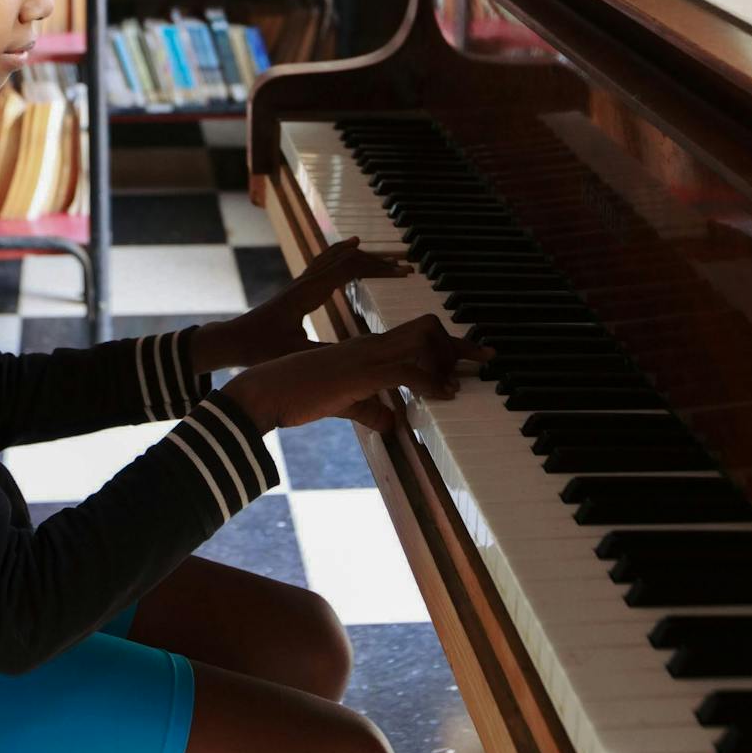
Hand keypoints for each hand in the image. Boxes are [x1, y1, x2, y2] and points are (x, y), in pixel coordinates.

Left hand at [192, 236, 412, 373]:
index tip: (403, 274)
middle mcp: (306, 281)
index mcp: (308, 293)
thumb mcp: (295, 355)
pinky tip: (351, 250)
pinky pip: (325, 261)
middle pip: (347, 258)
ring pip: (336, 257)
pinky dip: (343, 253)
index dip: (379, 269)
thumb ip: (327, 356)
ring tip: (387, 258)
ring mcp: (300, 283)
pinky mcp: (297, 289)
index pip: (350, 269)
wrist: (230, 342)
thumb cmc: (259, 349)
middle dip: (379, 261)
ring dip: (364, 255)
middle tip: (406, 268)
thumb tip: (363, 359)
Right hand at [221, 314, 495, 435]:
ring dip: (448, 361)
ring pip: (422, 341)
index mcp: (366, 348)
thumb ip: (368, 410)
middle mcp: (371, 343)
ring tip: (460, 383)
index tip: (474, 355)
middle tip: (486, 357)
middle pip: (427, 328)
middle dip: (460, 343)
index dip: (448, 344)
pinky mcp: (362, 371)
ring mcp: (367, 354)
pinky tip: (443, 396)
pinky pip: (408, 369)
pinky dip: (432, 381)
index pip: (415, 336)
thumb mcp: (342, 406)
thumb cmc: (296, 395)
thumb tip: (391, 424)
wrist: (265, 391)